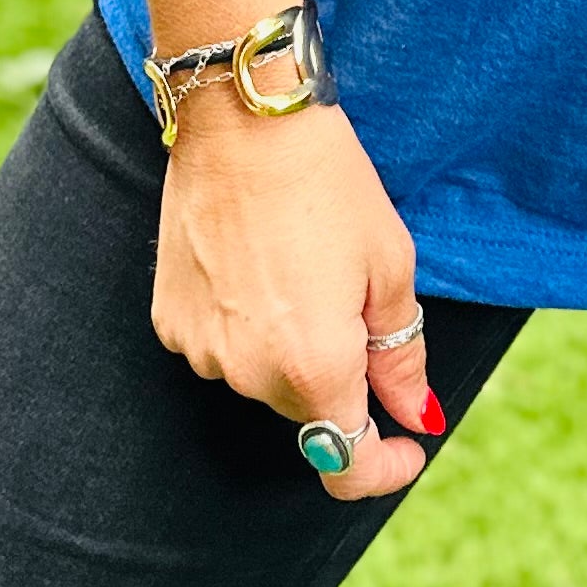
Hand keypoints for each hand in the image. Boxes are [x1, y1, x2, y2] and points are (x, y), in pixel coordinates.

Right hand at [152, 100, 442, 499]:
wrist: (240, 118)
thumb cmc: (328, 181)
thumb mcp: (389, 264)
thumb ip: (401, 354)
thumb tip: (416, 415)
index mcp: (314, 366)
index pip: (345, 464)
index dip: (383, 468)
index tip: (408, 447)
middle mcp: (249, 374)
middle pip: (308, 409)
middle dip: (341, 374)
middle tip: (354, 295)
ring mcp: (201, 350)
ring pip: (263, 376)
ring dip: (290, 345)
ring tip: (298, 262)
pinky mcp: (169, 321)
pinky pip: (221, 347)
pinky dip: (246, 323)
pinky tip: (255, 260)